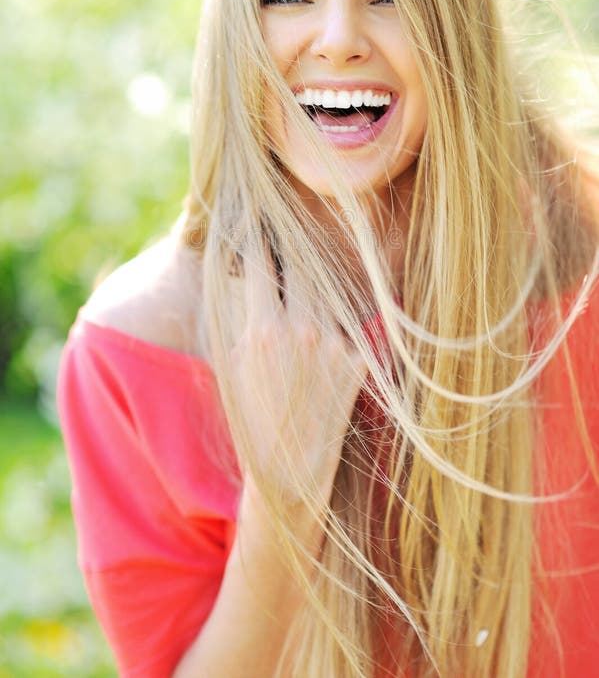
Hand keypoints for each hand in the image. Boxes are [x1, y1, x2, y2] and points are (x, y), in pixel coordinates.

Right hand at [230, 246, 367, 511]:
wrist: (290, 471)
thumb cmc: (253, 417)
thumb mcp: (234, 363)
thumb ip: (246, 316)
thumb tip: (252, 275)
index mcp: (263, 329)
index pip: (263, 261)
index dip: (261, 239)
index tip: (261, 225)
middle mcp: (301, 329)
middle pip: (303, 264)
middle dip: (296, 252)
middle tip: (294, 244)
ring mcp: (333, 344)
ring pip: (329, 289)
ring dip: (320, 284)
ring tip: (314, 288)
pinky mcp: (357, 360)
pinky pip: (349, 320)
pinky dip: (341, 317)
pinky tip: (331, 327)